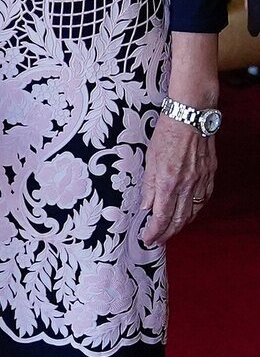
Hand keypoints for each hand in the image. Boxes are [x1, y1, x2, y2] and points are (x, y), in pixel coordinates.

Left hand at [140, 112, 216, 245]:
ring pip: (192, 213)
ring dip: (181, 226)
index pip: (161, 217)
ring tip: (170, 231)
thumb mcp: (150, 159)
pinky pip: (203, 200)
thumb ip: (149, 186)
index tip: (147, 238)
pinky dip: (194, 211)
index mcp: (168, 182)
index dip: (154, 232)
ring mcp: (201, 181)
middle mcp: (186, 185)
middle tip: (157, 240)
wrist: (191, 116)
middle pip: (178, 220)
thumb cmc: (168, 133)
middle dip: (166, 234)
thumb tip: (146, 206)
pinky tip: (188, 213)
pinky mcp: (209, 175)